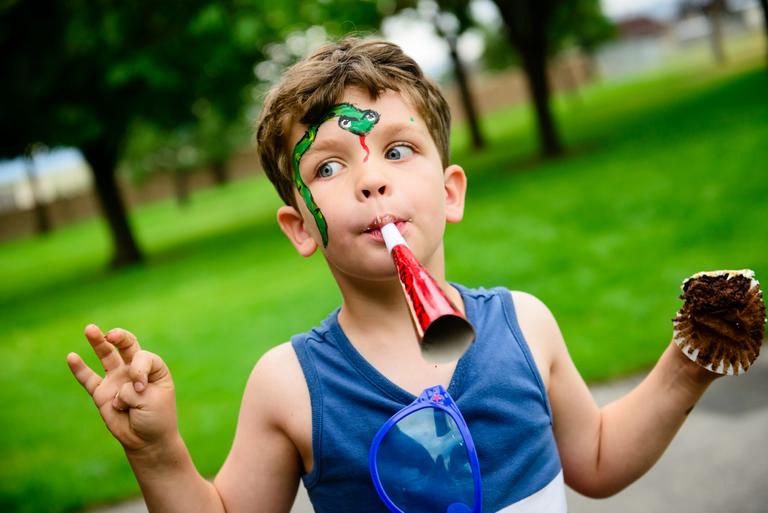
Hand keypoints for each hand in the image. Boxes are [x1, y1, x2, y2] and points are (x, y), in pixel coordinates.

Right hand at [67, 324, 177, 452]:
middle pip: (126, 345)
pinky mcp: (101, 393)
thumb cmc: (157, 417)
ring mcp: (116, 379)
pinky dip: (79, 369)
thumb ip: (134, 389)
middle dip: (119, 337)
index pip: (144, 357)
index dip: (139, 370)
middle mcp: (134, 369)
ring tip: (90, 329)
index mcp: (153, 368)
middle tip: (112, 335)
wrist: (147, 439)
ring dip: (98, 342)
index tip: (141, 388)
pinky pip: (88, 379)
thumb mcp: (155, 398)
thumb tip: (114, 391)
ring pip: (106, 356)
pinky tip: (72, 357)